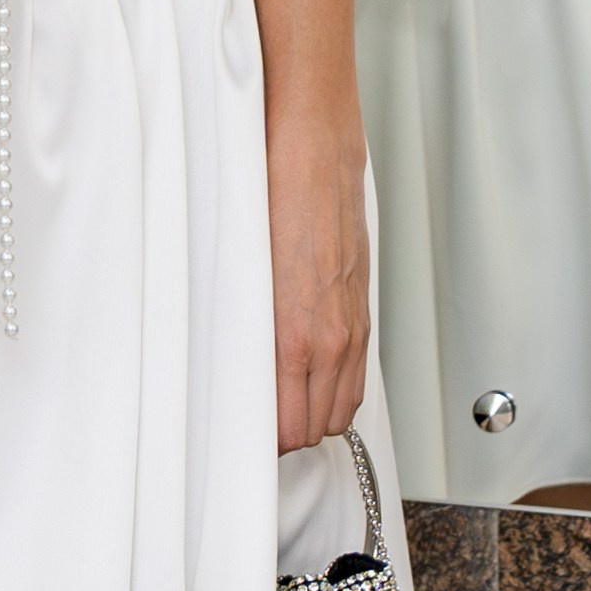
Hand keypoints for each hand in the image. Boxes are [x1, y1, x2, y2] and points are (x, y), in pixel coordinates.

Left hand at [267, 112, 370, 451]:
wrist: (313, 149)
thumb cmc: (270, 195)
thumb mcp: (238, 267)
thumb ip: (240, 325)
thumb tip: (229, 366)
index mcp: (294, 334)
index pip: (288, 428)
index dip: (263, 441)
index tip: (239, 436)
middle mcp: (330, 337)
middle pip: (315, 428)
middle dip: (286, 435)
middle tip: (255, 426)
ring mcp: (351, 324)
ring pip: (341, 408)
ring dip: (313, 417)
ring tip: (280, 409)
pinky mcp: (362, 306)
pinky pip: (357, 375)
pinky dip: (336, 391)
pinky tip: (312, 382)